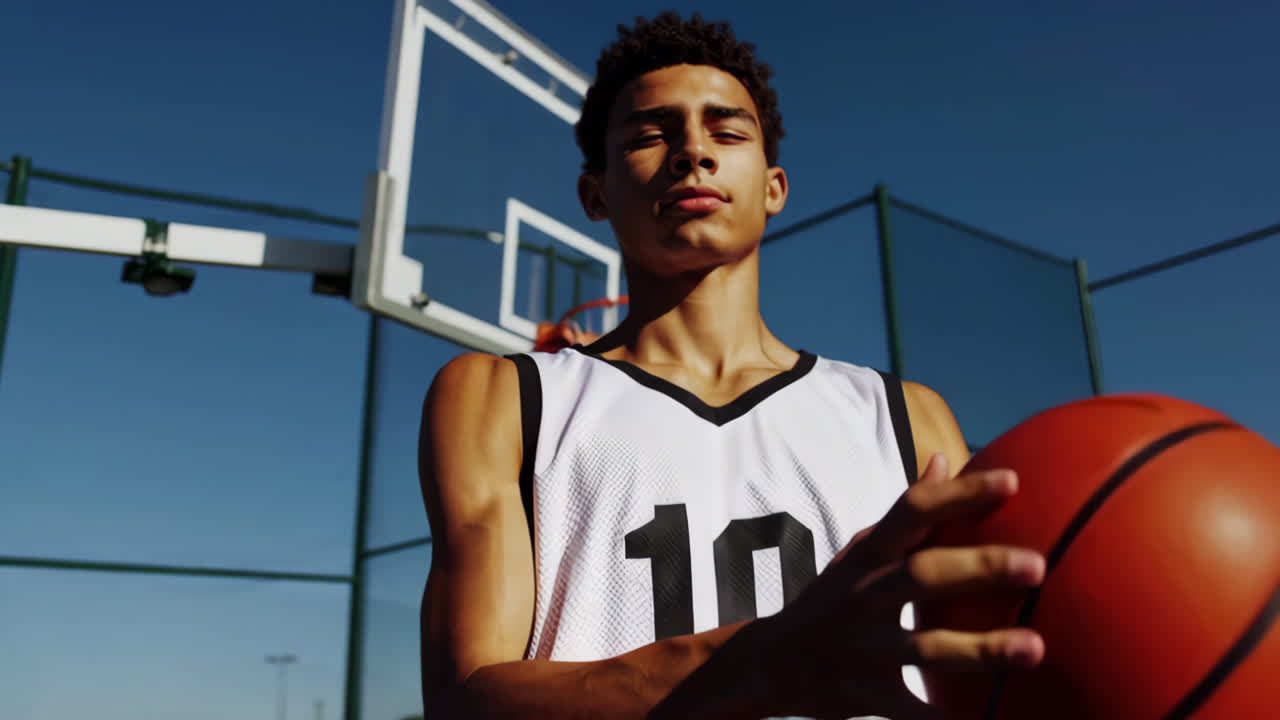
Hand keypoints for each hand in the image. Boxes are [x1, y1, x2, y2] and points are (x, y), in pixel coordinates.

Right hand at [757, 454, 1045, 719]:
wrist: (769, 662)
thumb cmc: (833, 599)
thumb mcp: (861, 550)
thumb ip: (906, 512)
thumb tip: (944, 459)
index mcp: (869, 555)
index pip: (913, 512)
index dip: (960, 495)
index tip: (1012, 482)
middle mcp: (865, 596)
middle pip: (924, 576)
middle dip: (979, 568)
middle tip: (1037, 565)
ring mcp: (864, 648)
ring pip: (925, 648)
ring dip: (979, 649)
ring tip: (1035, 648)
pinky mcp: (866, 695)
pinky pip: (911, 712)